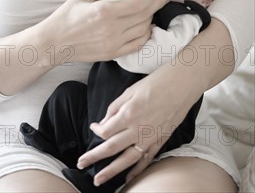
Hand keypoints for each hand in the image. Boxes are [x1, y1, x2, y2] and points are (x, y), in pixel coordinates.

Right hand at [47, 0, 172, 63]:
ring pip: (143, 30)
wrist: (54, 43)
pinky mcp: (112, 53)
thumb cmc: (65, 17)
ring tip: (154, 8)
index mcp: (104, 12)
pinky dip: (146, 35)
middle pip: (144, 15)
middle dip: (158, 3)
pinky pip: (137, 44)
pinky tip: (148, 27)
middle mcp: (112, 29)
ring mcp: (113, 43)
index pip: (138, 3)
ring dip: (152, 18)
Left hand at [76, 64, 188, 186]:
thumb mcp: (130, 90)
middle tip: (81, 163)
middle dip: (94, 157)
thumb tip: (105, 121)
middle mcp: (138, 129)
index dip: (96, 130)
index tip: (93, 127)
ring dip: (111, 171)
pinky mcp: (161, 140)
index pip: (105, 130)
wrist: (182, 84)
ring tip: (99, 180)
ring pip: (127, 159)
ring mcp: (150, 137)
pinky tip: (127, 178)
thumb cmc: (155, 82)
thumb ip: (115, 107)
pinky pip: (146, 159)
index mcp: (128, 114)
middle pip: (111, 148)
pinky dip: (136, 170)